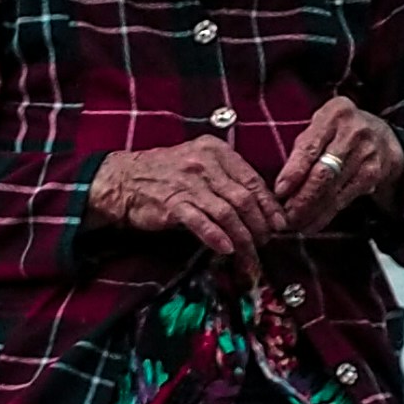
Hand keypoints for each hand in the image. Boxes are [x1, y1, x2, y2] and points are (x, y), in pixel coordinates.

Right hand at [89, 138, 282, 277]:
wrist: (124, 179)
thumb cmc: (166, 173)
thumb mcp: (200, 164)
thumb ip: (227, 179)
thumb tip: (260, 206)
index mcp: (216, 151)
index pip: (253, 180)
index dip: (269, 205)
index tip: (280, 224)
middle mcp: (205, 164)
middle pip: (244, 198)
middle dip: (260, 224)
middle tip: (266, 242)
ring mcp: (188, 183)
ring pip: (227, 213)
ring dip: (243, 236)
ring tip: (250, 252)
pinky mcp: (172, 203)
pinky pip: (201, 222)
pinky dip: (216, 236)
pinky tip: (226, 249)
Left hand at [272, 95, 403, 230]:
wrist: (382, 137)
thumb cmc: (338, 131)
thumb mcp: (320, 125)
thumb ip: (303, 147)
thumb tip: (281, 185)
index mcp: (334, 114)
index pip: (310, 147)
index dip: (293, 172)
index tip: (279, 191)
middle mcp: (353, 132)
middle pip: (323, 172)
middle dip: (301, 198)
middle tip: (284, 216)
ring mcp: (367, 154)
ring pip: (333, 190)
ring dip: (311, 211)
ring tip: (294, 223)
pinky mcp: (373, 174)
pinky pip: (345, 199)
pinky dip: (325, 215)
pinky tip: (311, 224)